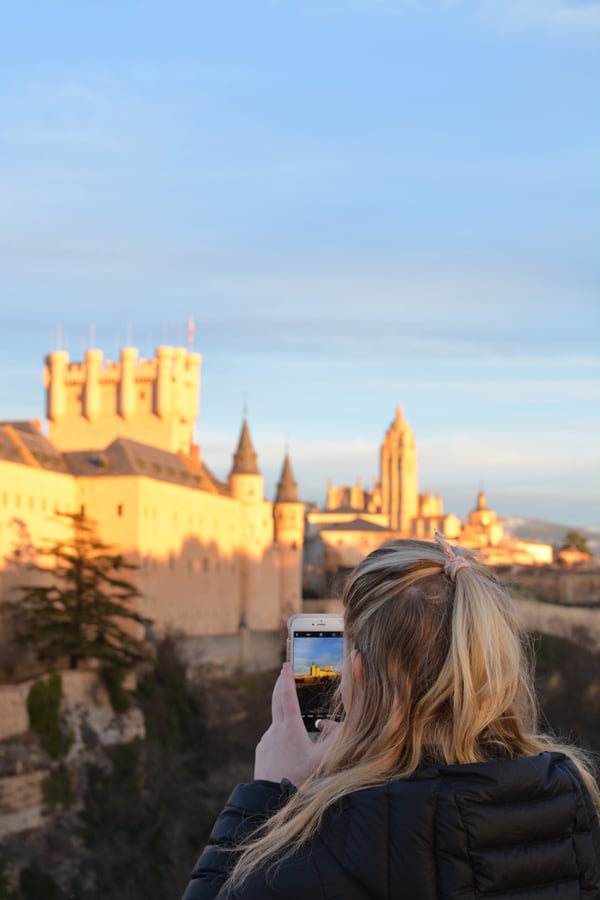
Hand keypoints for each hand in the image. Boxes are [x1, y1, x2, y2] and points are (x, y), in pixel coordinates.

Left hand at [253, 663, 340, 786]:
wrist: (272, 799)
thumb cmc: (301, 780)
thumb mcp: (323, 760)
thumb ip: (334, 739)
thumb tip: (338, 723)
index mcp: (290, 729)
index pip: (287, 696)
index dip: (287, 679)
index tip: (287, 665)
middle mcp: (275, 731)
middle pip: (276, 700)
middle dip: (281, 683)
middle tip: (284, 670)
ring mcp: (266, 741)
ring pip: (277, 721)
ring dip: (284, 714)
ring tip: (296, 716)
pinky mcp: (262, 751)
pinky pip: (273, 737)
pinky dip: (281, 733)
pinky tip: (290, 747)